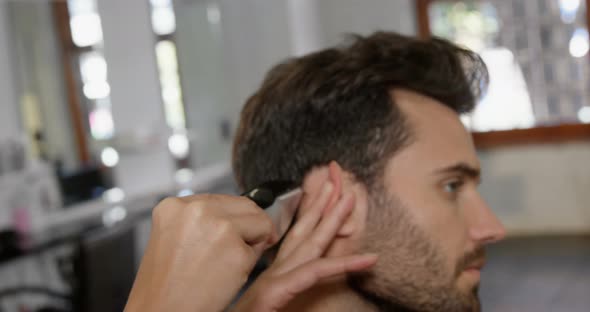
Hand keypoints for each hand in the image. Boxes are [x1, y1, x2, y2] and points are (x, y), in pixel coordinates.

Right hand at [124, 194, 278, 311]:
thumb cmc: (166, 286)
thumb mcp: (174, 238)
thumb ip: (203, 221)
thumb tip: (242, 214)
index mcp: (174, 206)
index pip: (222, 199)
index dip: (232, 219)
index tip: (230, 233)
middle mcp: (197, 209)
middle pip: (246, 205)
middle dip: (249, 226)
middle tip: (238, 249)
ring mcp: (219, 226)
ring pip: (259, 222)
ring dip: (251, 242)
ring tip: (226, 263)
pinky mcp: (236, 248)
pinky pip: (259, 248)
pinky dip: (249, 263)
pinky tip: (227, 275)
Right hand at [232, 182, 377, 311]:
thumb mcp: (267, 299)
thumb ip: (282, 285)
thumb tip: (297, 276)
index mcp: (273, 272)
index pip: (296, 235)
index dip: (313, 211)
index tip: (328, 191)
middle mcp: (274, 270)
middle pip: (303, 229)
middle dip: (322, 202)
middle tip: (338, 177)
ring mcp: (274, 279)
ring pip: (310, 242)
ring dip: (332, 218)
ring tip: (352, 197)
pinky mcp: (276, 292)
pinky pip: (315, 274)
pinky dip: (343, 264)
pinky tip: (369, 258)